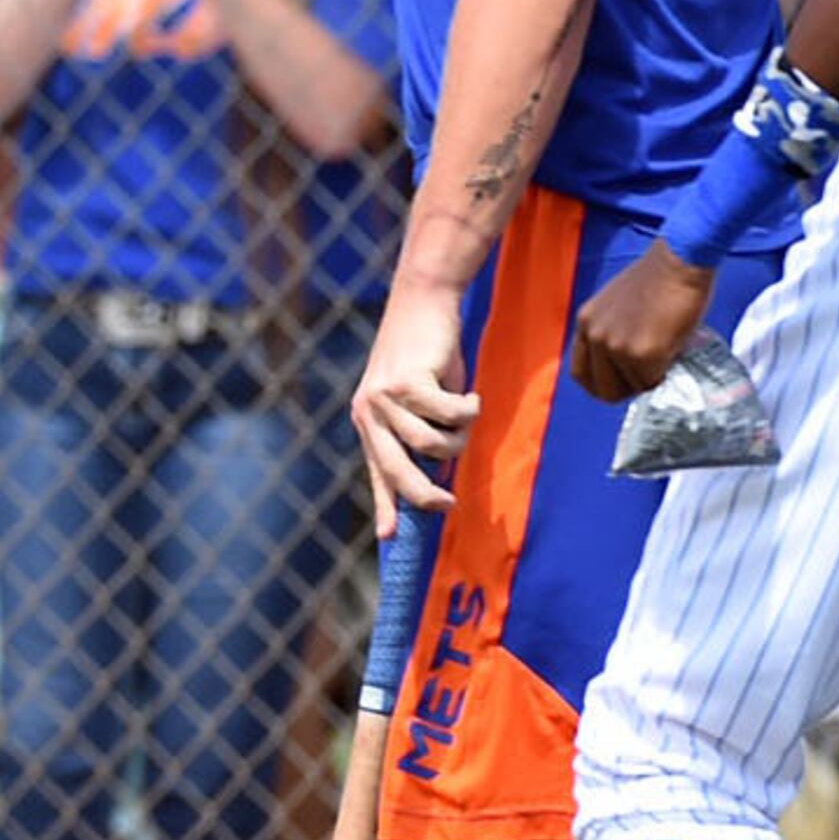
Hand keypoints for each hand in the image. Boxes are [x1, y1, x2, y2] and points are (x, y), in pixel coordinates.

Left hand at [349, 282, 476, 535]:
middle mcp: (369, 412)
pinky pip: (453, 418)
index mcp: (369, 420)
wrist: (422, 302)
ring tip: (463, 410)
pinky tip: (469, 392)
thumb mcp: (419, 400)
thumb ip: (421, 433)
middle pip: (397, 472)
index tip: (388, 537)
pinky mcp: (407, 384)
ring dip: (459, 434)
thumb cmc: (428, 355)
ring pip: (434, 445)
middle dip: (425, 495)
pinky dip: (470, 409)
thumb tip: (437, 477)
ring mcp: (384, 399)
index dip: (385, 504)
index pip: (377, 471)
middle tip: (448, 504)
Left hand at [572, 242, 717, 403]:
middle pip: (603, 390)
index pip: (581, 373)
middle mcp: (595, 335)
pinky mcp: (642, 353)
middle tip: (649, 375)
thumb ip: (613, 333)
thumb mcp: (618, 306)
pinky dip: (666, 372)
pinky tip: (673, 349)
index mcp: (586, 322)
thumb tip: (626, 367)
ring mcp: (616, 346)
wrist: (680, 262)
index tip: (622, 383)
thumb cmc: (659, 279)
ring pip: (633, 387)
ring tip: (665, 351)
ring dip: (651, 377)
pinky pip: (653, 380)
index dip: (603, 384)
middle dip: (628, 389)